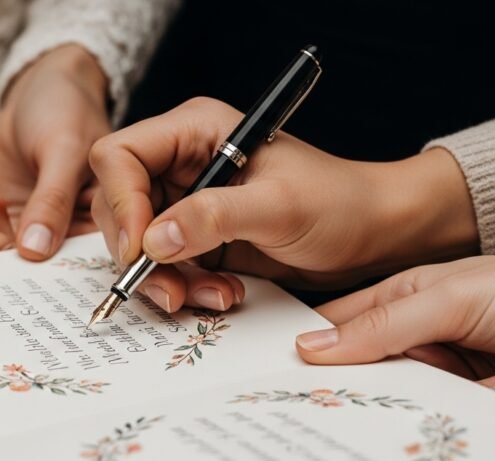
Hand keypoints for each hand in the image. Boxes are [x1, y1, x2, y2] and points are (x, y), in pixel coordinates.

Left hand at [0, 44, 108, 260]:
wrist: (42, 83)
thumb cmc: (68, 108)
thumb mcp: (64, 152)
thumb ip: (51, 202)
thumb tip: (35, 252)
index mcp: (94, 225)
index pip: (66, 264)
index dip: (32, 271)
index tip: (1, 252)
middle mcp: (62, 230)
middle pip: (22, 262)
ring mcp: (28, 220)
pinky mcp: (2, 207)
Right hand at [90, 97, 479, 307]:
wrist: (375, 234)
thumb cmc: (338, 202)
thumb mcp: (277, 206)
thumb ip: (213, 217)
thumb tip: (152, 240)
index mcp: (195, 131)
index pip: (119, 157)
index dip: (120, 204)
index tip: (142, 250)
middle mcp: (183, 164)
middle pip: (119, 207)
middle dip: (140, 254)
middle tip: (171, 289)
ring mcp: (188, 203)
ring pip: (139, 245)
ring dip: (166, 280)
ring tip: (214, 296)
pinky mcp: (199, 239)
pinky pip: (167, 268)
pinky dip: (186, 289)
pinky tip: (223, 295)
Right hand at [295, 252, 494, 424]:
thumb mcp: (455, 298)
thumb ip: (382, 326)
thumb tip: (312, 348)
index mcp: (404, 296)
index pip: (337, 326)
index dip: (308, 350)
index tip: (283, 377)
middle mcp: (423, 337)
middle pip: (367, 374)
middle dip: (368, 387)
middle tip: (363, 394)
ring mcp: (452, 374)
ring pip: (409, 404)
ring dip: (431, 400)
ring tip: (460, 382)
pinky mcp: (481, 408)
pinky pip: (453, 424)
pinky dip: (478, 412)